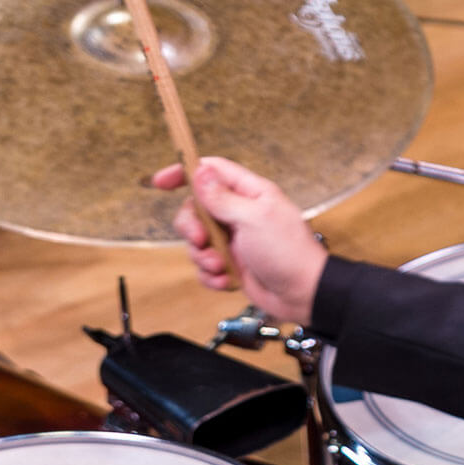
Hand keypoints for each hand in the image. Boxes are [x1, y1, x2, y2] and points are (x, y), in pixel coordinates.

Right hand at [149, 157, 327, 323]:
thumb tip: (200, 172)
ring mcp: (234, 239)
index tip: (160, 182)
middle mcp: (239, 213)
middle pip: (196, 209)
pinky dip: (211, 275)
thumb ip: (223, 197)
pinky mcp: (232, 264)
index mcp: (249, 193)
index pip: (211, 171)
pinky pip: (205, 266)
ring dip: (203, 257)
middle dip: (192, 228)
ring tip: (221, 266)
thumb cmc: (289, 252)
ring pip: (197, 241)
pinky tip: (226, 279)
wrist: (303, 293)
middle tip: (202, 240)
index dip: (184, 173)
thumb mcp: (254, 218)